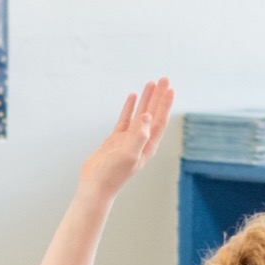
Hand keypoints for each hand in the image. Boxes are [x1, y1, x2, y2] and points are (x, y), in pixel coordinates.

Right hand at [77, 78, 174, 200]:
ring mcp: (129, 140)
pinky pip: (125, 119)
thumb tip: (148, 116)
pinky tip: (132, 97)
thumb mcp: (128, 155)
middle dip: (158, 96)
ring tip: (151, 83)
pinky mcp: (116, 140)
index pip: (160, 120)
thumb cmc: (112, 174)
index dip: (165, 104)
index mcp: (148, 146)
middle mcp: (141, 141)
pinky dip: (129, 107)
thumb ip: (139, 136)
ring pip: (140, 114)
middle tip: (164, 79)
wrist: (95, 185)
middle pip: (153, 114)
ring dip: (146, 99)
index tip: (169, 88)